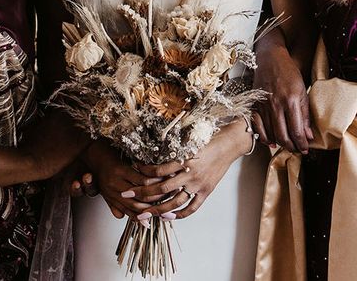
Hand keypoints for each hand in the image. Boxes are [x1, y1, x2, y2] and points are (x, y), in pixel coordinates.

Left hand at [81, 140, 166, 218]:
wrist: (92, 151)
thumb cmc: (102, 169)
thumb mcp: (106, 189)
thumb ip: (114, 204)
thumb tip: (122, 218)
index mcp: (111, 197)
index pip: (128, 212)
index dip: (141, 218)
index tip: (154, 220)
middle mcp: (112, 191)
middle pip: (135, 205)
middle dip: (150, 207)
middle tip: (165, 205)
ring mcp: (116, 181)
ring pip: (139, 193)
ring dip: (154, 193)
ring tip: (166, 191)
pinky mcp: (120, 169)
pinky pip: (139, 178)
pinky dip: (151, 180)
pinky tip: (160, 178)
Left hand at [124, 120, 250, 220]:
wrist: (228, 144)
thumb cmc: (207, 139)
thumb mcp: (188, 140)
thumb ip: (172, 150)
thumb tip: (152, 153)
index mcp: (184, 159)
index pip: (158, 170)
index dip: (143, 172)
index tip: (132, 172)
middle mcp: (190, 174)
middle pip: (162, 189)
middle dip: (142, 193)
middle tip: (127, 196)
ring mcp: (198, 185)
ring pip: (174, 202)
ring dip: (157, 209)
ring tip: (144, 212)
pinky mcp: (206, 192)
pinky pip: (191, 208)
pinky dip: (179, 214)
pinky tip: (168, 216)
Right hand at [253, 42, 311, 152]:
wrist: (270, 58)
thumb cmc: (288, 72)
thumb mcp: (302, 91)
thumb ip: (305, 115)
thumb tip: (308, 135)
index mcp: (291, 101)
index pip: (297, 131)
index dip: (302, 144)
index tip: (305, 149)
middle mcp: (276, 105)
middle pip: (283, 136)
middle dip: (291, 147)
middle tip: (296, 149)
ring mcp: (264, 105)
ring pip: (271, 133)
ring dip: (279, 143)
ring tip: (286, 145)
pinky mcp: (255, 104)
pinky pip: (257, 126)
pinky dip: (263, 136)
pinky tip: (270, 141)